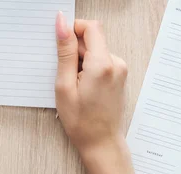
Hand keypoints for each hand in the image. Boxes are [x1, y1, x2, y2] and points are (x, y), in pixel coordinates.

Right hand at [54, 12, 135, 173]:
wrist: (101, 142)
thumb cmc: (81, 120)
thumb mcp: (64, 85)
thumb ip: (65, 52)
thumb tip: (62, 25)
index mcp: (102, 64)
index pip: (90, 27)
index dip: (73, 29)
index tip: (60, 42)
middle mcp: (116, 63)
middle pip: (92, 39)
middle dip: (74, 49)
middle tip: (63, 72)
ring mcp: (120, 69)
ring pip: (95, 50)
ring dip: (80, 60)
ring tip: (72, 83)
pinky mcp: (119, 75)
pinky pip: (100, 61)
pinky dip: (88, 67)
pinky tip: (81, 86)